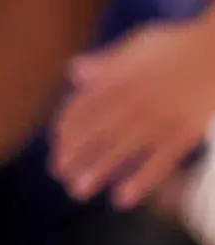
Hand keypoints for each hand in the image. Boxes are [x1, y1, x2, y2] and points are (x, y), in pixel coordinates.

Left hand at [49, 14, 214, 207]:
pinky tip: (122, 198)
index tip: (58, 145)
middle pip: (96, 131)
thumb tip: (73, 71)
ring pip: (122, 149)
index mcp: (119, 77)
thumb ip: (105, 63)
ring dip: (98, 171)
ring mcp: (160, 117)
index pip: (82, 107)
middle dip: (74, 154)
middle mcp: (135, 99)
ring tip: (78, 191)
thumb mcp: (137, 46)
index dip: (67, 128)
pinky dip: (141, 181)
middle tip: (60, 174)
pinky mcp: (186, 132)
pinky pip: (161, 161)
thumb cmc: (180, 46)